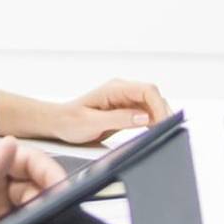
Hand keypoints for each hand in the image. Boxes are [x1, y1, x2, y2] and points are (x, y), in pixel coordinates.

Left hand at [36, 79, 171, 145]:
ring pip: (153, 105)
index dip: (159, 106)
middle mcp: (122, 90)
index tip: (162, 123)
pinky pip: (147, 112)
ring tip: (160, 134)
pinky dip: (153, 122)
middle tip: (165, 132)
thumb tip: (144, 116)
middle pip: (154, 97)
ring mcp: (126, 99)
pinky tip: (152, 132)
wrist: (58, 123)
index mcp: (114, 89)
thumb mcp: (92, 123)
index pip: (147, 91)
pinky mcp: (127, 109)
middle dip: (163, 113)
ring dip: (159, 118)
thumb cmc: (70, 121)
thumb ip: (119, 119)